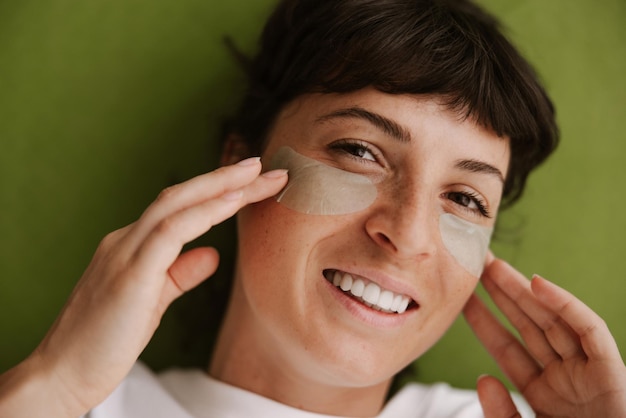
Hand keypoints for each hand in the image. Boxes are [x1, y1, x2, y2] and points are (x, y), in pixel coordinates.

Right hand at [0, 157, 287, 416]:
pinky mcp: (130, 275)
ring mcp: (124, 253)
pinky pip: (171, 232)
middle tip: (264, 165)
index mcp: (131, 246)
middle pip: (181, 197)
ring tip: (258, 174)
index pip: (179, 208)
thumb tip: (212, 253)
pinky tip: (234, 201)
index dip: (215, 191)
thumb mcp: (152, 301)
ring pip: (177, 205)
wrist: (62, 376)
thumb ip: (180, 274)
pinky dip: (205, 213)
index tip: (251, 182)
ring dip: (221, 187)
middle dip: (225, 177)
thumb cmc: (104, 342)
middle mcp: (126, 241)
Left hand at [463, 256, 625, 417]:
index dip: (484, 322)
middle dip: (502, 295)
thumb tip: (483, 380)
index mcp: (544, 394)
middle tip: (476, 265)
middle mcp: (565, 378)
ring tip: (495, 266)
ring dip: (525, 291)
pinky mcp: (612, 374)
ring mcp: (588, 374)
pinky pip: (590, 332)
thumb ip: (503, 414)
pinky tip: (539, 284)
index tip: (461, 299)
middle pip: (528, 326)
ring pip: (553, 321)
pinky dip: (567, 307)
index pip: (507, 348)